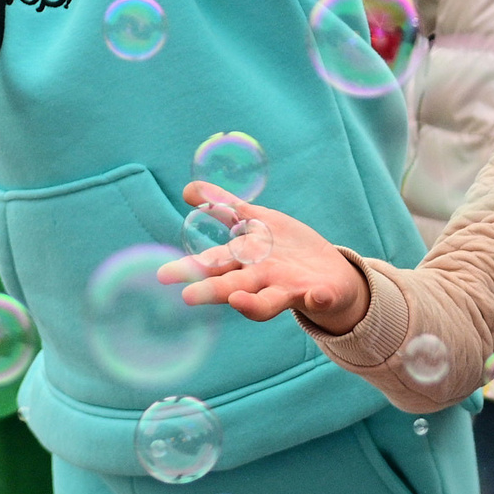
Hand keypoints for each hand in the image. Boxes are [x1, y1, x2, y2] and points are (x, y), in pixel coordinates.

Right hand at [157, 180, 366, 327]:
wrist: (330, 275)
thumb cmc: (283, 249)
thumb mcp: (256, 221)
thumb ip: (223, 207)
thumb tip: (189, 189)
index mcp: (244, 262)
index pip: (212, 265)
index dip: (189, 269)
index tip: (163, 275)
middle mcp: (261, 278)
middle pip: (232, 285)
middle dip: (211, 290)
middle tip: (188, 296)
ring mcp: (289, 287)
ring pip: (267, 301)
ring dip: (252, 304)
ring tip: (238, 302)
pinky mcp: (319, 294)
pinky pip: (319, 299)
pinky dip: (318, 299)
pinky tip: (317, 296)